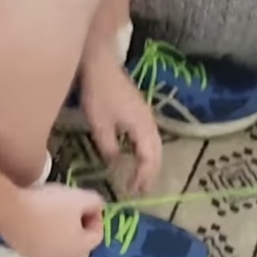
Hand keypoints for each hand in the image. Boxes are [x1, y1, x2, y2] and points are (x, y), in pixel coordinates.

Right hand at [0, 184, 104, 256]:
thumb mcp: (79, 198)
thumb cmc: (50, 205)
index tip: (86, 202)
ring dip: (63, 230)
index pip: (97, 235)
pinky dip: (46, 234)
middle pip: (80, 244)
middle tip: (73, 209)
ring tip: (55, 212)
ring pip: (62, 245)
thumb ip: (95, 202)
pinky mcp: (25, 254)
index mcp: (81, 248)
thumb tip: (97, 206)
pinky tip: (38, 218)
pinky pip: (44, 245)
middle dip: (81, 226)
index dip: (95, 216)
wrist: (10, 211)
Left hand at [80, 50, 161, 192]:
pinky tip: (136, 156)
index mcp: (142, 128)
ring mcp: (147, 116)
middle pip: (157, 154)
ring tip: (141, 178)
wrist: (101, 65)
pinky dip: (146, 152)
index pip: (149, 159)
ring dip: (150, 163)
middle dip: (151, 174)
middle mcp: (150, 123)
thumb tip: (114, 161)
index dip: (143, 177)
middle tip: (141, 190)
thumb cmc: (99, 93)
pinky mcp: (140, 112)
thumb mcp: (99, 124)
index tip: (133, 191)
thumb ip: (108, 146)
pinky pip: (149, 138)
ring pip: (155, 146)